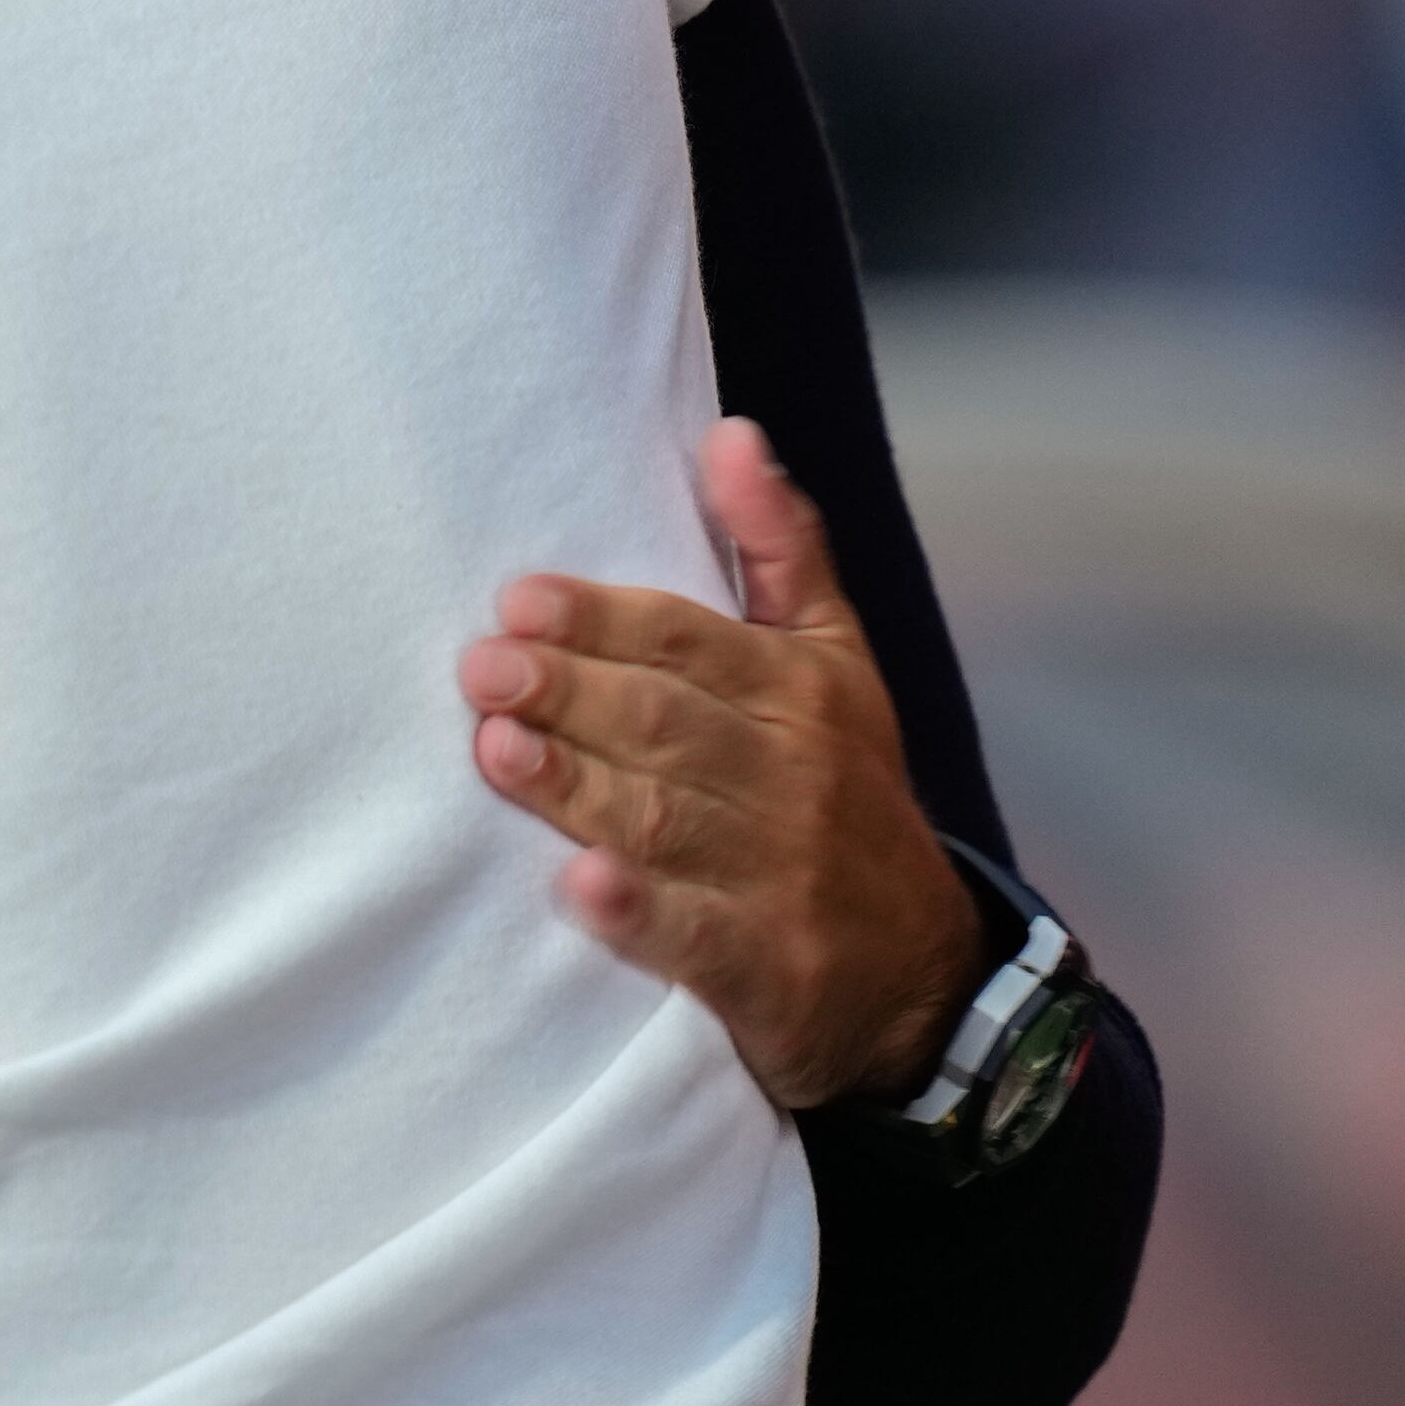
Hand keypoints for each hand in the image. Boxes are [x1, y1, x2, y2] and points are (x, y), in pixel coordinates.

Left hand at [458, 418, 990, 1110]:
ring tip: (497, 750)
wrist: (921, 972)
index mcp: (799, 690)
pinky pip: (694, 937)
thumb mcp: (833, 660)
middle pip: (667, 723)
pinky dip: (637, 913)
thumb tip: (730, 433)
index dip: (604, 619)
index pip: (689, 640)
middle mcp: (792, 774)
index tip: (519, 600)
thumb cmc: (845, 792)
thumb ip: (779, 548)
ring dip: (579, 785)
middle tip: (483, 669)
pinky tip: (579, 888)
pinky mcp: (765, 969)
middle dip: (571, 692)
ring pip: (666, 819)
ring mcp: (780, 876)